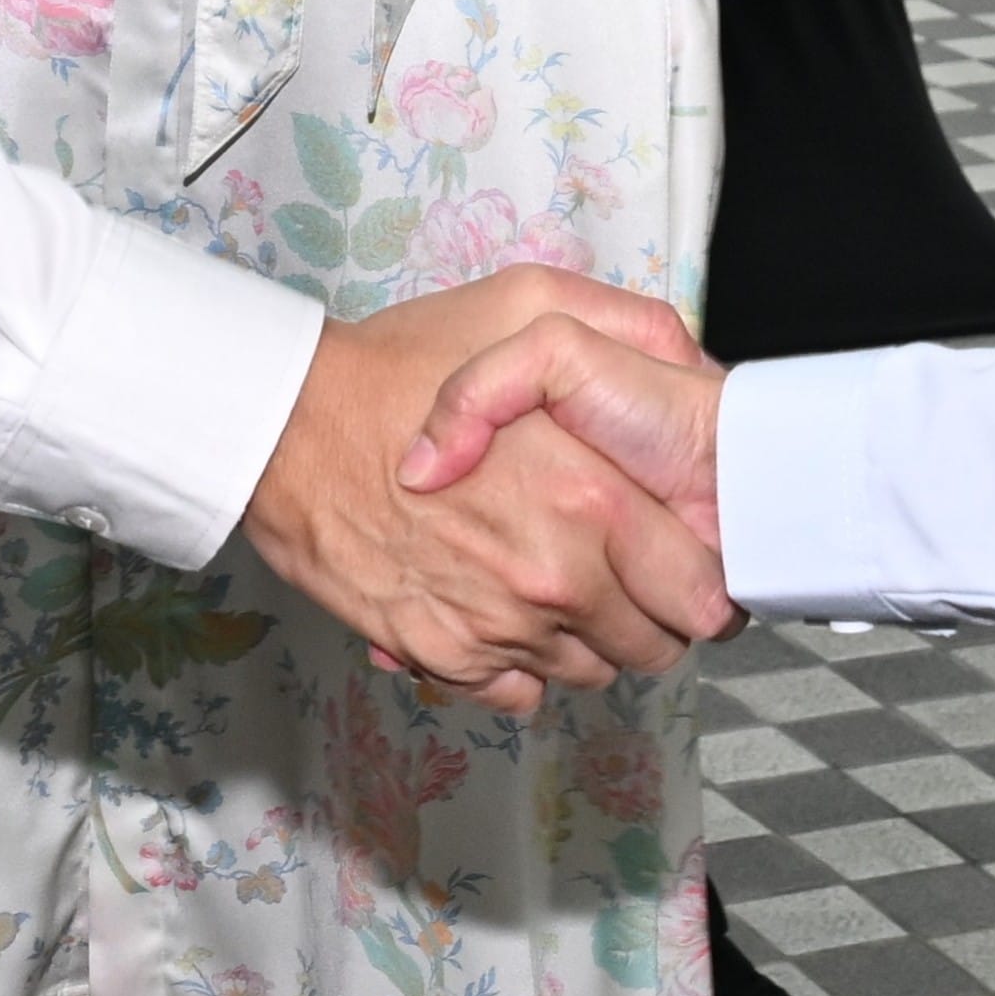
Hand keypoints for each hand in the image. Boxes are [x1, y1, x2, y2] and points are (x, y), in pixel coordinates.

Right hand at [244, 273, 730, 708]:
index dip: (704, 579)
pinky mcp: (443, 655)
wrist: (289, 424)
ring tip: (559, 582)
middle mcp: (553, 579)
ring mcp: (496, 627)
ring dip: (585, 637)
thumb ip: (628, 331)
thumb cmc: (403, 363)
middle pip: (651, 644)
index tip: (691, 562)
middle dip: (651, 613)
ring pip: (587, 670)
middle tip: (627, 572)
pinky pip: (517, 692)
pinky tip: (506, 610)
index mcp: (592, 501)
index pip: (700, 592)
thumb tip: (688, 373)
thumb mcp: (531, 303)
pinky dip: (520, 664)